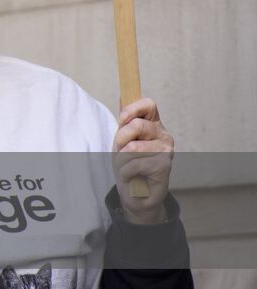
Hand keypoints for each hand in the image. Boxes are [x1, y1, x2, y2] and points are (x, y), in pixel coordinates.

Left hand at [113, 97, 173, 223]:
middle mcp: (164, 135)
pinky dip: (126, 172)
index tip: (121, 120)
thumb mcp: (123, 139)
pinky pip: (134, 164)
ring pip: (132, 147)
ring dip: (122, 159)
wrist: (136, 193)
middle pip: (137, 125)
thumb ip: (125, 120)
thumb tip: (123, 95)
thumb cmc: (129, 164)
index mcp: (154, 125)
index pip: (148, 104)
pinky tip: (133, 176)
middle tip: (121, 151)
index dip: (131, 109)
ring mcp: (167, 152)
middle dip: (120, 139)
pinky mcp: (164, 167)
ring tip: (128, 166)